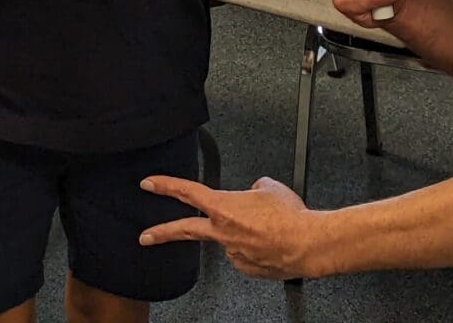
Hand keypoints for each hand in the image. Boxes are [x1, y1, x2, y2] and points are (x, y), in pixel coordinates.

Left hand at [139, 175, 321, 279]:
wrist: (307, 243)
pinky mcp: (246, 267)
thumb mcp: (268, 187)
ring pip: (231, 237)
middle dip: (162, 233)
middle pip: (186, 230)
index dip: (166, 186)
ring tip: (269, 227)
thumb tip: (252, 192)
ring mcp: (233, 252)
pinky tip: (270, 241)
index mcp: (223, 207)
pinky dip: (255, 246)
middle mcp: (223, 232)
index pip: (188, 192)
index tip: (150, 184)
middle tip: (145, 236)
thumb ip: (252, 188)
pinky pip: (246, 252)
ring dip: (244, 232)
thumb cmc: (289, 216)